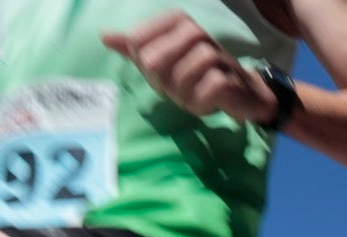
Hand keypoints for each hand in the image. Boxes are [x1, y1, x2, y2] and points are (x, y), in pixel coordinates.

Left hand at [102, 13, 274, 122]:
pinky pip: (196, 97)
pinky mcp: (224, 78)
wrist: (242, 91)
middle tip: (180, 86)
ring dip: (182, 96)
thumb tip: (104, 36)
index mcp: (177, 21)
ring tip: (196, 94)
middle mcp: (194, 31)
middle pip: (151, 62)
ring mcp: (211, 53)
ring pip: (174, 81)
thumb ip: (135, 46)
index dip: (145, 65)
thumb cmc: (197, 74)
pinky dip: (199, 105)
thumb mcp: (163, 57)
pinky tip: (208, 102)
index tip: (165, 70)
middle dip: (163, 83)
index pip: (136, 43)